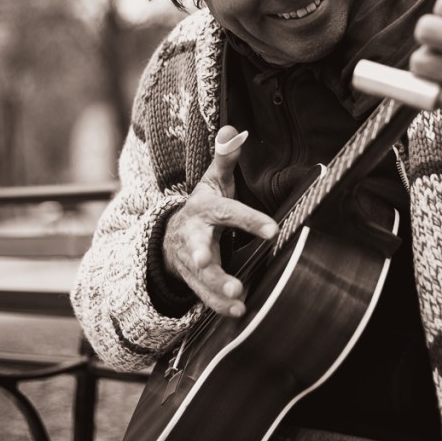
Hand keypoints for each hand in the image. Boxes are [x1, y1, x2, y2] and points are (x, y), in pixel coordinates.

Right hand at [163, 126, 277, 316]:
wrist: (169, 237)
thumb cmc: (202, 207)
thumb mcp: (212, 181)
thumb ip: (225, 157)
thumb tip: (235, 129)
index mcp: (204, 210)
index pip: (229, 213)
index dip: (250, 220)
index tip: (272, 229)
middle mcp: (195, 238)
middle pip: (200, 250)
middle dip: (209, 262)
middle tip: (225, 273)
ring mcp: (192, 262)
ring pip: (202, 278)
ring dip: (218, 290)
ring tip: (238, 299)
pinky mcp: (194, 281)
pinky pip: (204, 296)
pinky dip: (219, 305)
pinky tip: (237, 311)